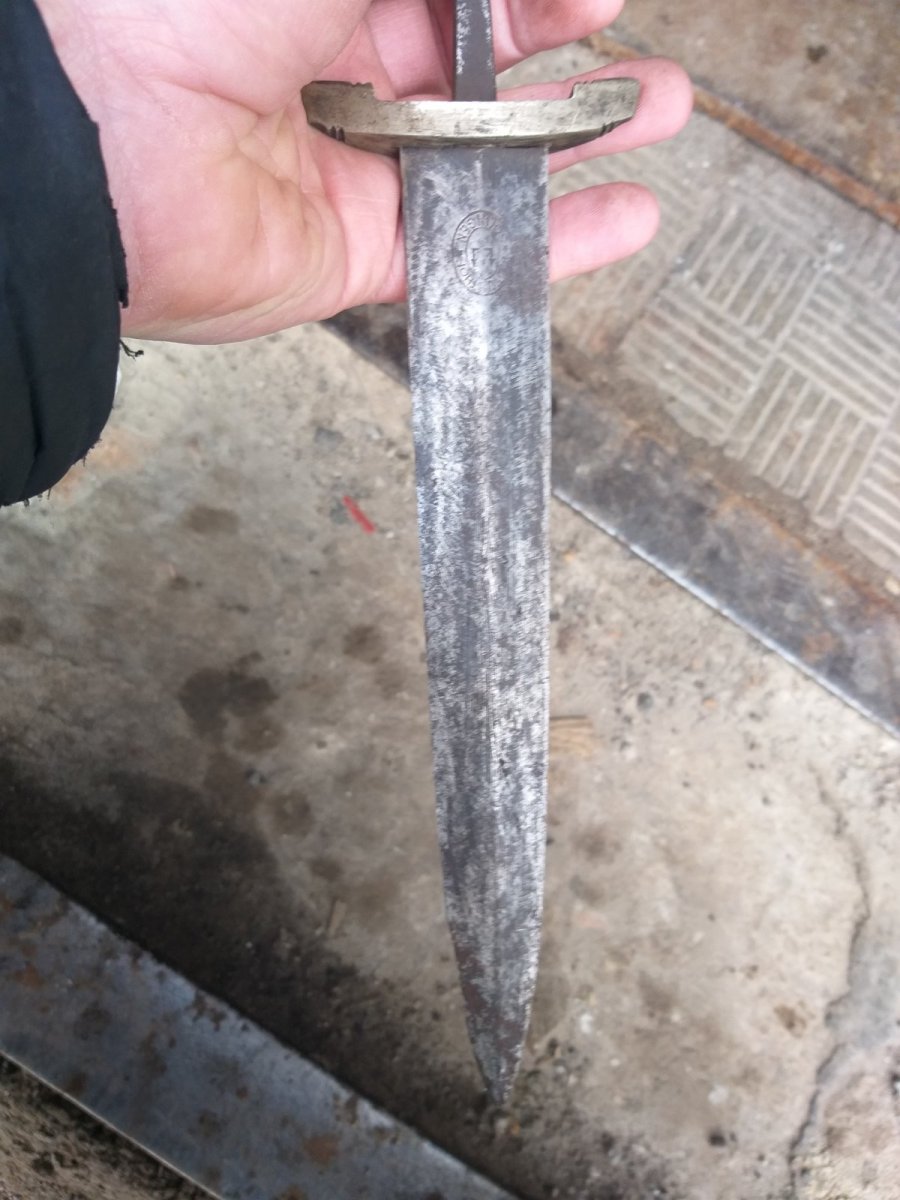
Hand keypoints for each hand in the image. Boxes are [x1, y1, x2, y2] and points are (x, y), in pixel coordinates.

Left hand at [36, 0, 691, 342]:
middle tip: (642, 52)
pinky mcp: (357, 255)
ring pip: (490, 160)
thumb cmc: (187, 8)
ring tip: (662, 113)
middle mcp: (343, 73)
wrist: (105, 140)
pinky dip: (554, 241)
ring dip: (581, 139)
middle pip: (484, 68)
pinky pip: (469, 248)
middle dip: (573, 57)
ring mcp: (355, 168)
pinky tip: (626, 218)